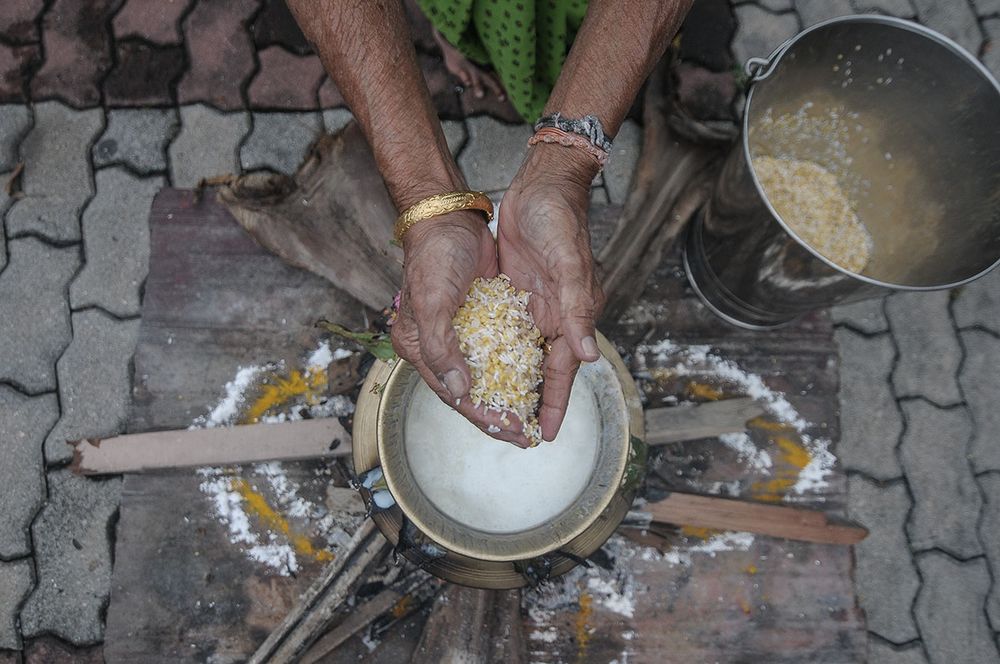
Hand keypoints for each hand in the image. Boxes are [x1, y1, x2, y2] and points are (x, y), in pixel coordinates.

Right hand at [391, 210, 531, 446]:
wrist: (448, 217)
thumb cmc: (434, 255)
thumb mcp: (433, 301)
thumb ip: (441, 347)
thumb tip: (458, 389)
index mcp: (421, 348)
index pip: (455, 393)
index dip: (484, 415)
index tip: (511, 430)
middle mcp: (439, 346)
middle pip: (472, 391)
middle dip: (498, 414)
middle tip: (527, 436)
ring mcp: (461, 334)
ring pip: (487, 375)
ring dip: (508, 396)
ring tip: (532, 419)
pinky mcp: (481, 319)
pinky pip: (499, 351)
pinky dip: (514, 369)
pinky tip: (534, 383)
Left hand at [498, 145, 604, 440]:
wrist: (542, 183)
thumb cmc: (560, 220)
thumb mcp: (568, 265)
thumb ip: (577, 311)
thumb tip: (588, 356)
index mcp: (573, 314)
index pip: (562, 371)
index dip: (553, 403)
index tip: (544, 435)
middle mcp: (556, 315)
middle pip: (541, 369)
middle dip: (530, 399)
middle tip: (512, 430)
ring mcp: (535, 304)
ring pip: (522, 352)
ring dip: (511, 378)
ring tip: (494, 407)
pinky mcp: (516, 291)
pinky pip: (506, 329)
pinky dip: (496, 349)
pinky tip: (479, 365)